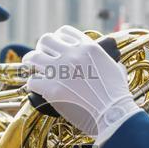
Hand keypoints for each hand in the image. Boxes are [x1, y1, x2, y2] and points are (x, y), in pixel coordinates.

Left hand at [23, 25, 138, 145]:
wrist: (113, 114)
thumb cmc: (117, 96)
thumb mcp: (117, 69)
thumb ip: (110, 60)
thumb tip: (115, 61)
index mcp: (88, 47)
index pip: (64, 32)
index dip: (57, 40)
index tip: (56, 50)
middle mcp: (72, 55)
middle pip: (45, 40)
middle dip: (42, 49)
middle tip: (42, 60)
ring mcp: (60, 71)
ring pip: (32, 57)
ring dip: (31, 64)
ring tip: (32, 71)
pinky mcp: (51, 89)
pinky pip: (31, 81)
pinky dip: (33, 86)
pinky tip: (38, 90)